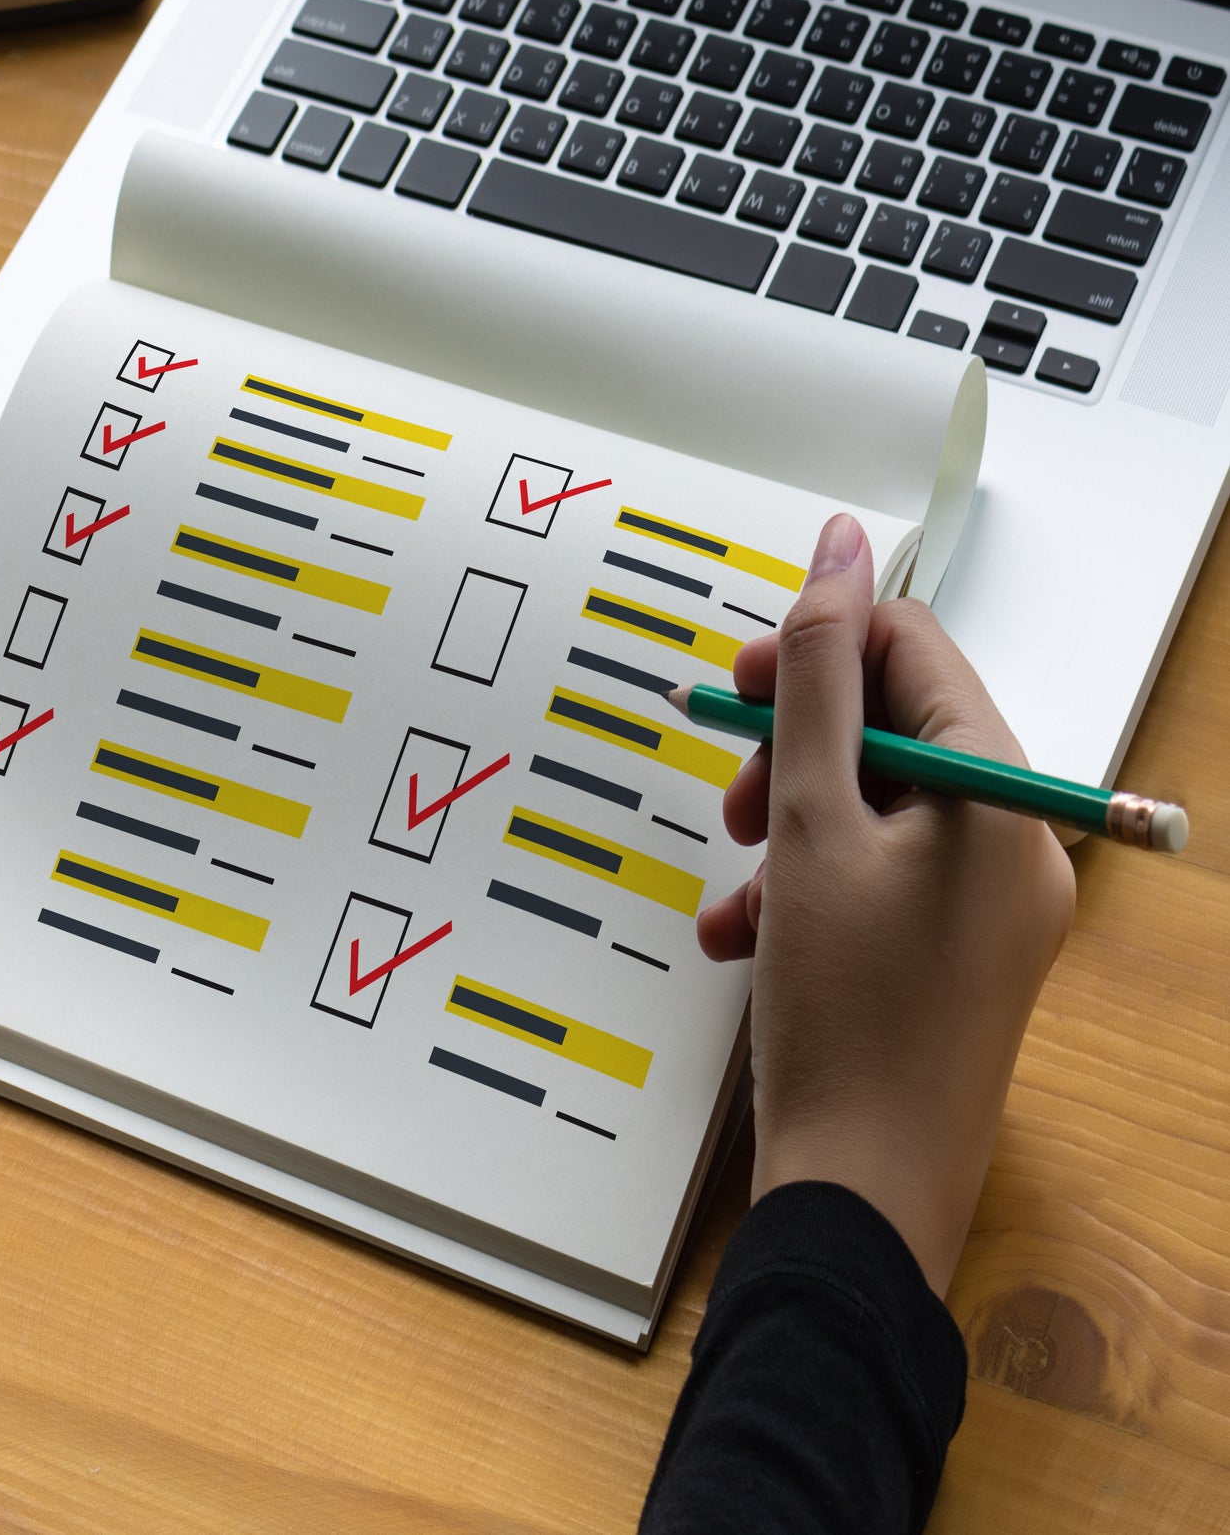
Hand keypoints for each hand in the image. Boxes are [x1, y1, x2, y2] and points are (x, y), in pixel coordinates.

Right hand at [697, 514, 1075, 1295]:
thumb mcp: (812, 823)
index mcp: (1002, 799)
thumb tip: (837, 548)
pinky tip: (743, 933)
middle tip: (732, 790)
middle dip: (793, 749)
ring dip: (784, 824)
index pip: (915, 652)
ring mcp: (985, 907)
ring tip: (735, 878)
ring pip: (867, 808)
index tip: (735, 681)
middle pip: (890, 731)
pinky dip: (801, 886)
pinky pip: (870, 879)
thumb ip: (818, 677)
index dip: (819, 647)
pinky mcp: (948, 956)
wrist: (860, 1195)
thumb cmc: (845, 1010)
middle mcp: (1011, 844)